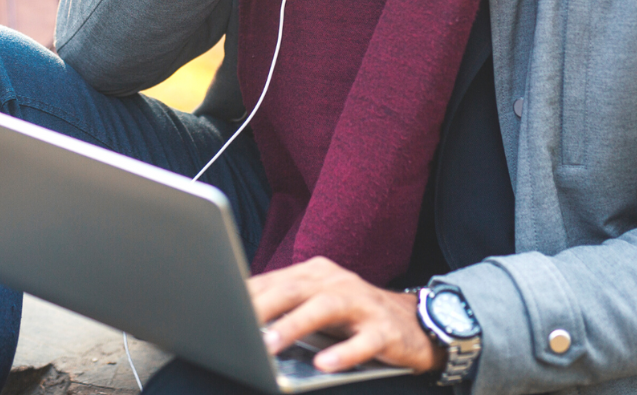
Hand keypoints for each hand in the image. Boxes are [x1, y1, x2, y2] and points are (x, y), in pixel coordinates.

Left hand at [248, 257, 444, 374]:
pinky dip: (343, 353)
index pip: (276, 280)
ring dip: (294, 325)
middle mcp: (337, 281)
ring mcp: (362, 303)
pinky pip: (363, 342)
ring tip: (270, 344)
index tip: (220, 303)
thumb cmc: (355, 314)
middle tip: (237, 322)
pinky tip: (324, 364)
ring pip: (325, 309)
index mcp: (316, 273)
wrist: (415, 322)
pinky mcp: (384, 330)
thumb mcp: (320, 302)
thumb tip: (244, 315)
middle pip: (294, 288)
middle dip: (264, 305)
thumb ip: (288, 305)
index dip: (248, 292)